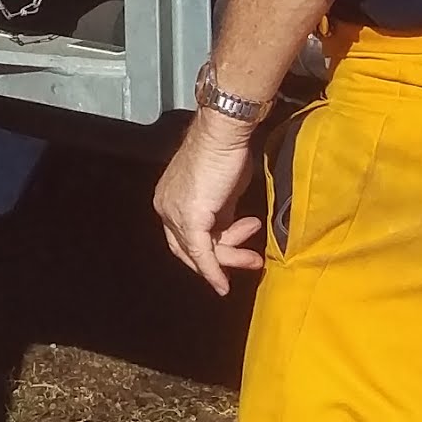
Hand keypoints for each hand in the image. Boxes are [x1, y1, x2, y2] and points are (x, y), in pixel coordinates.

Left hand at [154, 109, 268, 294]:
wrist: (224, 135)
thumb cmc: (227, 153)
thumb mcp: (224, 190)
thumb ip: (222, 212)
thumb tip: (230, 227)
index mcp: (169, 198)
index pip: (183, 236)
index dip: (206, 252)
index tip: (230, 255)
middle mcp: (166, 207)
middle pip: (187, 248)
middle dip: (219, 259)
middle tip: (248, 261)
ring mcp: (175, 214)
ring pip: (199, 252)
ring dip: (230, 259)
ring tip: (256, 258)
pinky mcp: (190, 219)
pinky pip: (202, 253)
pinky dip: (213, 271)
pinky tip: (223, 285)